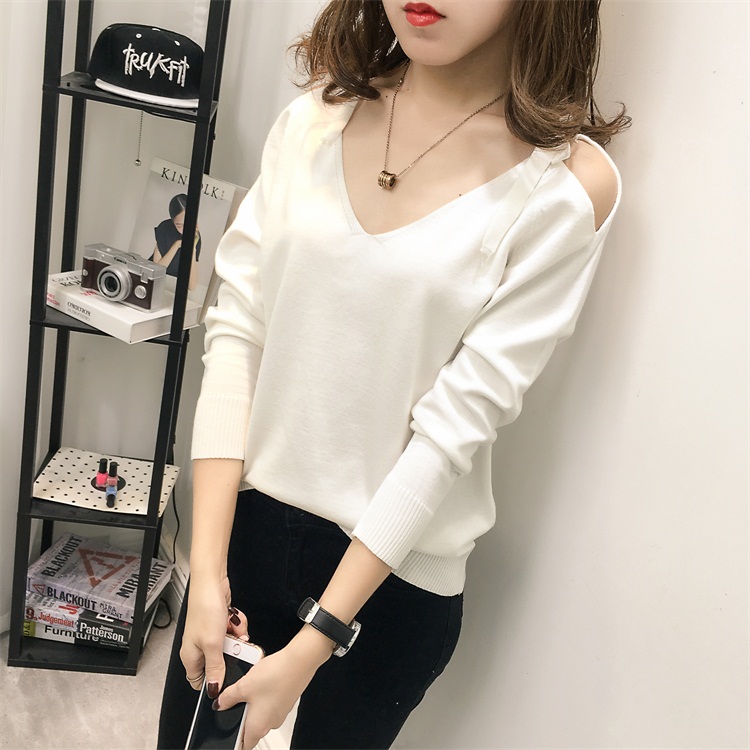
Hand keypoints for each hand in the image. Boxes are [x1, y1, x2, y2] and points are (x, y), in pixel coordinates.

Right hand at [180, 575, 236, 698]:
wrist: (211, 582)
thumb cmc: (205, 609)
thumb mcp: (212, 644)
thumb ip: (215, 668)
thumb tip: (214, 690)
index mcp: (191, 657)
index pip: (201, 681)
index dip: (214, 682)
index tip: (228, 678)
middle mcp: (199, 647)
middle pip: (220, 662)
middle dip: (232, 652)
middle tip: (235, 644)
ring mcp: (210, 634)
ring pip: (230, 646)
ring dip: (236, 636)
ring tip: (233, 627)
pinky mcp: (220, 624)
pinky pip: (233, 632)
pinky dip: (237, 625)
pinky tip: (234, 618)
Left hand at [214, 626, 333, 748]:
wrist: (299, 661)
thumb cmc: (275, 676)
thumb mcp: (243, 686)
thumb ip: (227, 698)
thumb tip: (220, 703)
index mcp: (257, 727)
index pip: (243, 746)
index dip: (234, 742)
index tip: (229, 736)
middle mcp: (270, 724)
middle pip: (251, 729)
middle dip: (241, 717)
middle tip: (234, 702)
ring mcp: (280, 713)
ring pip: (261, 714)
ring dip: (253, 704)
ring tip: (249, 686)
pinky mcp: (286, 702)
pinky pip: (270, 703)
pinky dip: (264, 695)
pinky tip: (262, 680)